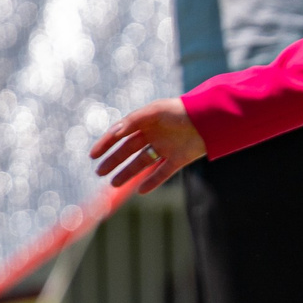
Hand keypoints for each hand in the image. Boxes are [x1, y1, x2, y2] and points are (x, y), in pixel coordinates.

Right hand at [90, 99, 206, 192]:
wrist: (210, 119)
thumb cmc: (180, 111)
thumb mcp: (155, 112)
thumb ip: (133, 121)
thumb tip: (114, 133)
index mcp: (146, 122)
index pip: (121, 134)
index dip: (106, 144)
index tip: (92, 155)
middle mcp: (154, 135)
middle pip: (129, 150)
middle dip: (113, 161)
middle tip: (99, 173)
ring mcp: (166, 148)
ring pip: (142, 163)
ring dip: (128, 173)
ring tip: (113, 184)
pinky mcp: (179, 159)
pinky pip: (163, 173)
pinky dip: (152, 182)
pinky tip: (141, 191)